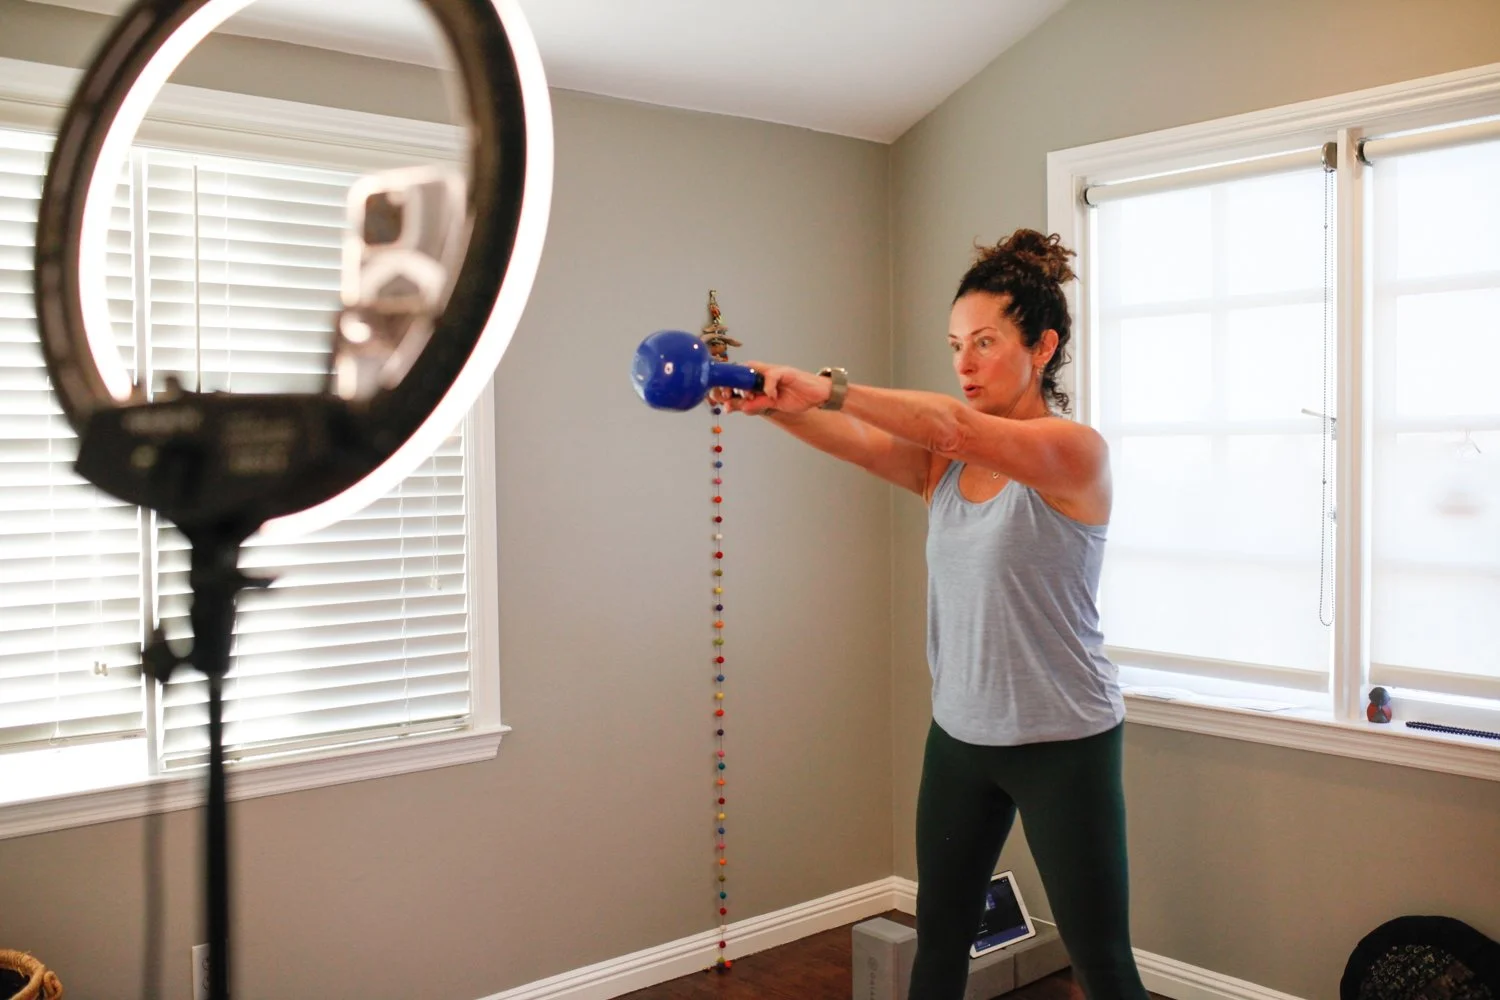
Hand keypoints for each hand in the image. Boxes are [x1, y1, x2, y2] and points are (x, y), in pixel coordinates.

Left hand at [711, 362, 830, 415]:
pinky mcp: (786, 372)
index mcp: (760, 381)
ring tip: (745, 396)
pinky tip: (770, 395)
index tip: (719, 399)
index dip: (727, 387)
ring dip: (746, 384)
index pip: (739, 380)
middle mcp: (765, 374)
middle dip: (731, 383)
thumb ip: (756, 405)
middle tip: (726, 396)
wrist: (818, 396)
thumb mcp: (772, 405)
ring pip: (753, 370)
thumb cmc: (797, 398)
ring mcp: (775, 371)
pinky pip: (772, 375)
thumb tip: (737, 408)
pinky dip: (768, 385)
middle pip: (742, 372)